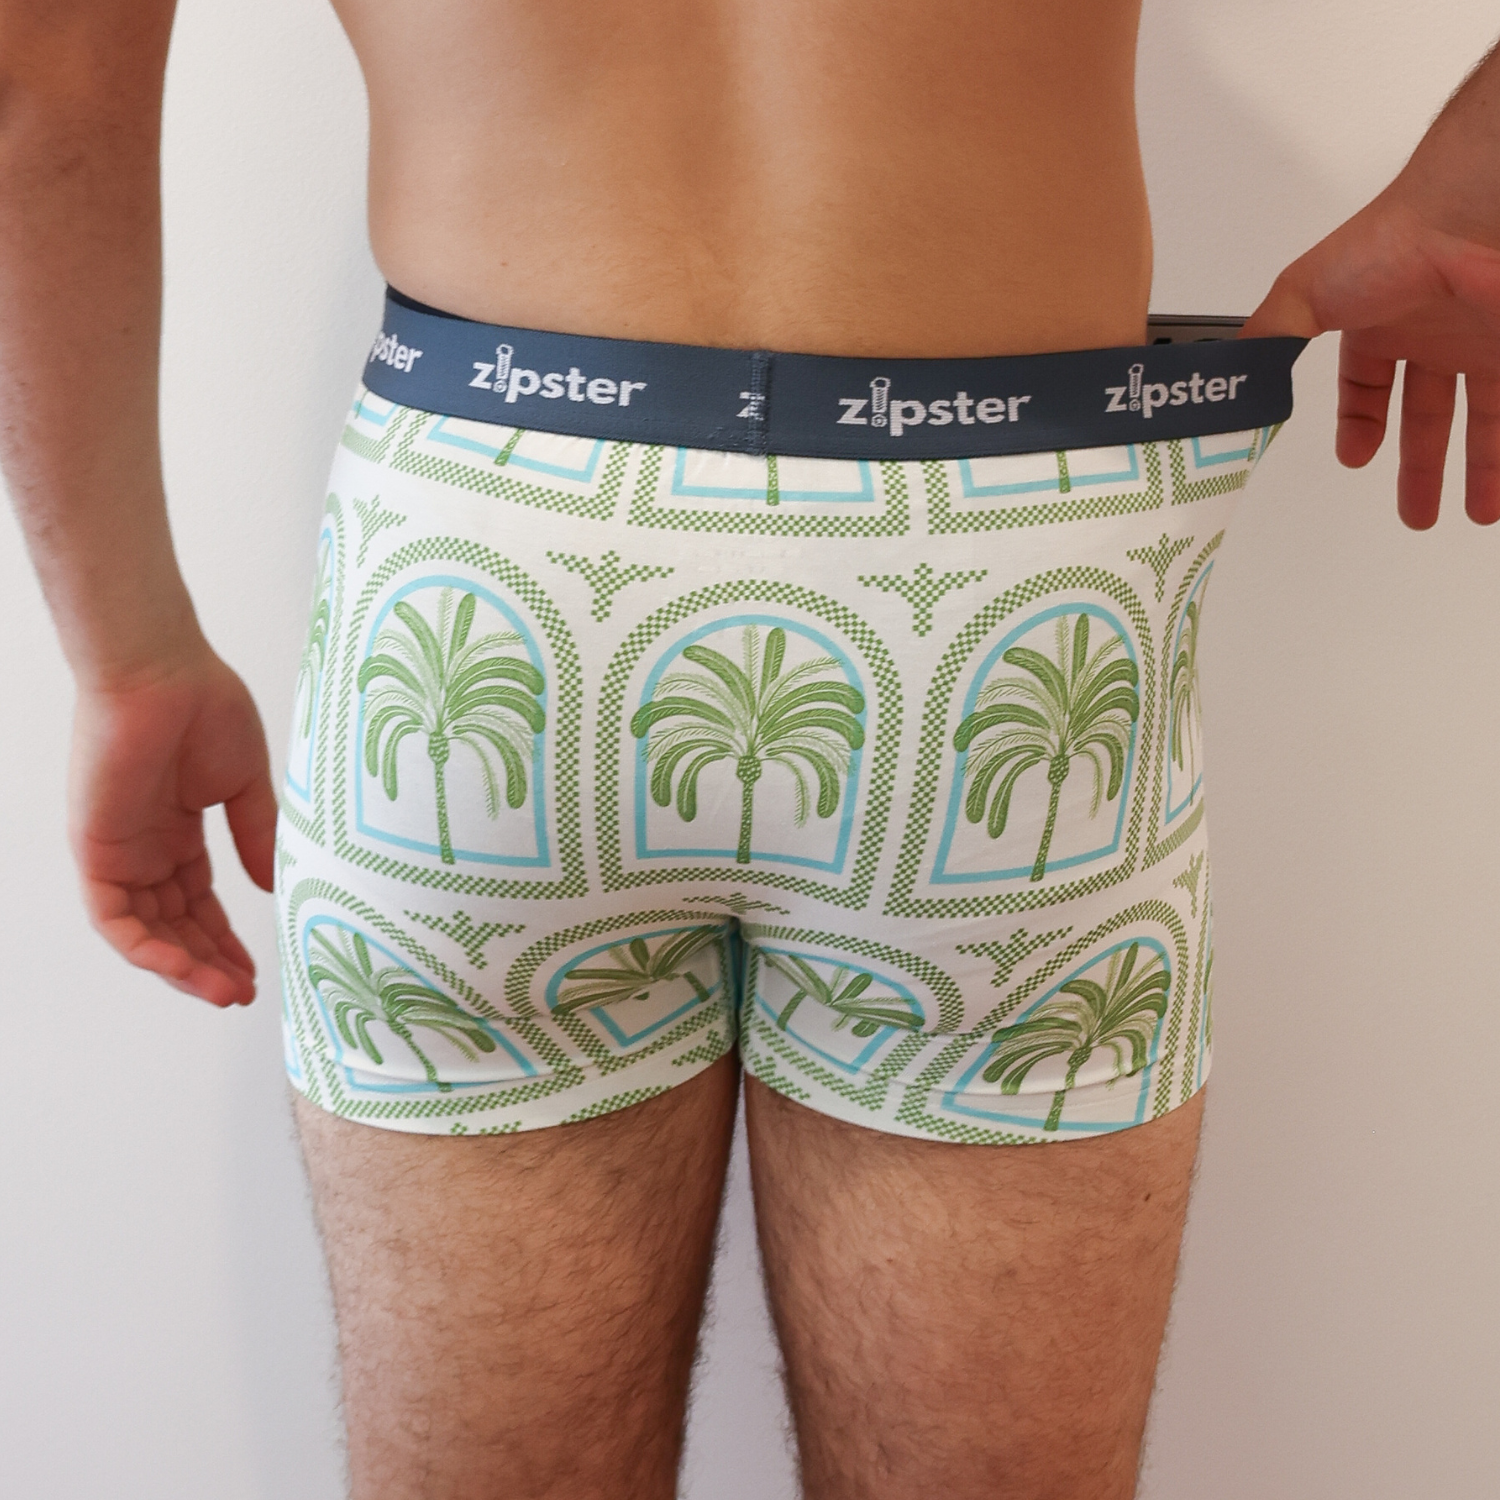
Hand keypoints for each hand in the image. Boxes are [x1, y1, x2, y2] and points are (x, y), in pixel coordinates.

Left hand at [69, 644, 277, 1007]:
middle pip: (175, 926)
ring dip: (183, 967)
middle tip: (245, 992)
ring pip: (144, 932)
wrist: (162, 671)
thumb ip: (256, 836)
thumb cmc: (205, 707)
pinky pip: (114, 919)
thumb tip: (272, 889)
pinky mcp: (95, 851)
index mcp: (177, 832)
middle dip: (209, 963)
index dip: (227, 940)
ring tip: (225, 990)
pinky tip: (183, 967)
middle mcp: (145, 849)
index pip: (199, 903)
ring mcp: (118, 853)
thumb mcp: (244, 784)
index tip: (257, 971)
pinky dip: (146, 949)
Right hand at [1243, 190, 1499, 529]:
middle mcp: (1432, 333)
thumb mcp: (1302, 295)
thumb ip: (1267, 341)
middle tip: (1418, 511)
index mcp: (1379, 324)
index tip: (1356, 458)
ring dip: (1480, 468)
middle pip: (1428, 414)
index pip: (1369, 385)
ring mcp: (1479, 342)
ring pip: (1483, 419)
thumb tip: (1230, 381)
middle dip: (1422, 467)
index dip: (1361, 425)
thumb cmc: (1391, 242)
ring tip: (1476, 513)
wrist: (1466, 218)